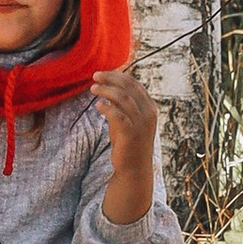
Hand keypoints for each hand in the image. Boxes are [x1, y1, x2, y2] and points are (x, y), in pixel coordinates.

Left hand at [94, 69, 161, 223]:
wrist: (134, 170)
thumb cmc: (128, 144)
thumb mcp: (127, 121)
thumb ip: (120, 106)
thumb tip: (106, 90)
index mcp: (149, 106)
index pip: (134, 83)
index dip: (117, 76)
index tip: (103, 73)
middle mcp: (148, 112)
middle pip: (128, 87)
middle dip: (111, 78)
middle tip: (95, 76)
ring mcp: (141, 123)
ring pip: (123, 98)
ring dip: (106, 90)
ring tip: (93, 88)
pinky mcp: (131, 133)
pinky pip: (118, 115)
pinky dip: (107, 107)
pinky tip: (98, 105)